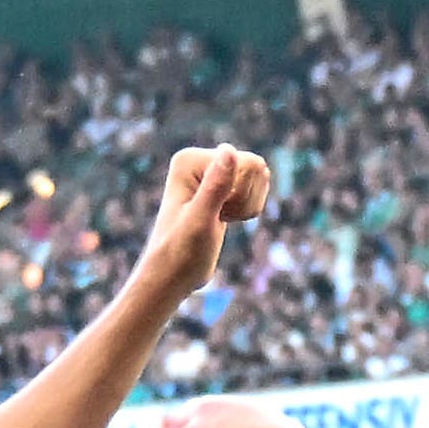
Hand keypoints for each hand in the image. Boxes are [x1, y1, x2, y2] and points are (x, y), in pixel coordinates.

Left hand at [137, 144, 275, 295]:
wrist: (170, 277)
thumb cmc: (181, 254)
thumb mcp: (200, 221)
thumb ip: (215, 187)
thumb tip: (229, 150)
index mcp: (189, 160)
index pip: (246, 163)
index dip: (240, 195)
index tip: (216, 215)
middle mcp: (199, 160)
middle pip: (255, 167)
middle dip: (245, 200)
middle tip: (219, 219)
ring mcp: (211, 172)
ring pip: (258, 179)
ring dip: (247, 206)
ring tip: (220, 221)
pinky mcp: (220, 187)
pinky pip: (254, 189)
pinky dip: (246, 210)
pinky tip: (225, 220)